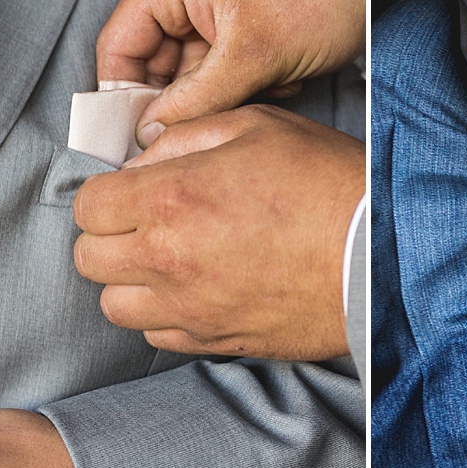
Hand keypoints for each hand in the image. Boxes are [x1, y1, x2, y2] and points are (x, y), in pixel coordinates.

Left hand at [72, 104, 363, 358]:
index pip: (87, 205)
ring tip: (167, 260)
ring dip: (130, 281)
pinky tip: (196, 289)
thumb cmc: (327, 184)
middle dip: (110, 235)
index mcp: (170, 198)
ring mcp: (189, 308)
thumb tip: (144, 160)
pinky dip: (164, 314)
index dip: (105, 194)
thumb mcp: (256, 126)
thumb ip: (185, 137)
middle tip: (146, 222)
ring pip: (114, 305)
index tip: (131, 191)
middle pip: (89, 258)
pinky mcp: (215, 341)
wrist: (379, 255)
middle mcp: (168, 259)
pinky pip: (157, 335)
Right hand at [94, 0, 364, 142]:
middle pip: (157, 60)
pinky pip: (225, 60)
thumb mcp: (253, 55)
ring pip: (196, 67)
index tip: (135, 139)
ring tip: (271, 78)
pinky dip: (250, 76)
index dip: (123, 96)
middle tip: (221, 114)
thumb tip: (152, 132)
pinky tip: (286, 69)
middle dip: (192, 94)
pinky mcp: (243, 11)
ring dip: (229, 87)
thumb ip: (194, 99)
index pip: (119, 44)